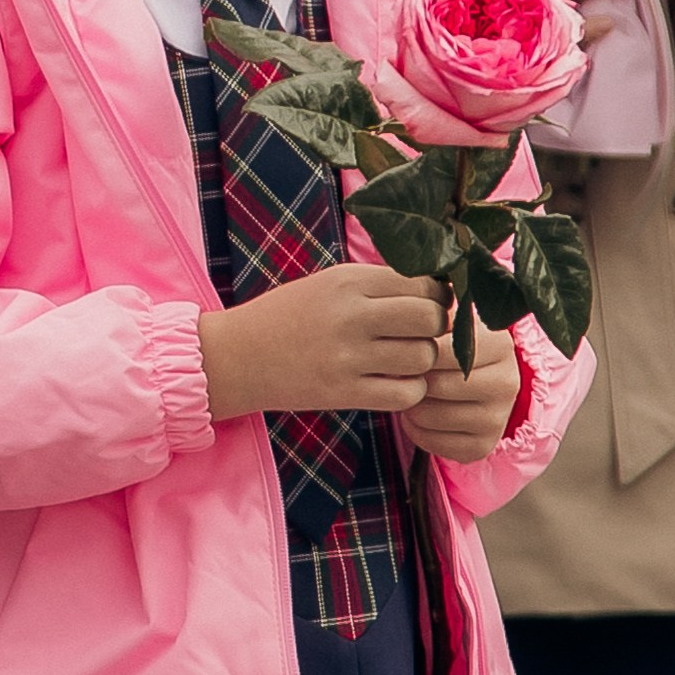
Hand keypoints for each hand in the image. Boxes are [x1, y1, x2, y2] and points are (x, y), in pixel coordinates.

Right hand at [200, 264, 446, 420]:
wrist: (236, 357)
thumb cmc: (288, 316)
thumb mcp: (329, 283)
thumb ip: (378, 283)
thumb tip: (438, 289)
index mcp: (349, 281)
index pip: (423, 282)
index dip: (437, 296)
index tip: (429, 305)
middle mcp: (351, 315)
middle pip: (430, 317)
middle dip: (437, 327)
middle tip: (422, 334)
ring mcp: (346, 356)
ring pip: (422, 356)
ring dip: (424, 360)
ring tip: (406, 360)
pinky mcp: (342, 393)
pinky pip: (405, 394)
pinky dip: (411, 391)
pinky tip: (396, 384)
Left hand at [402, 310, 521, 461]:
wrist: (475, 378)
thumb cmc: (451, 345)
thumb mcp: (446, 322)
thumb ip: (430, 318)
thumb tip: (408, 318)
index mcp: (500, 344)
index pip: (440, 351)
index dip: (415, 352)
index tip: (406, 347)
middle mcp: (508, 383)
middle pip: (437, 386)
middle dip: (413, 380)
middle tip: (406, 374)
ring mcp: (498, 418)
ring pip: (431, 416)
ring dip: (410, 406)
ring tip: (413, 392)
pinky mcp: (483, 446)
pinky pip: (432, 443)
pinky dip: (415, 430)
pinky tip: (420, 414)